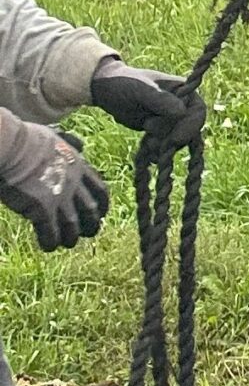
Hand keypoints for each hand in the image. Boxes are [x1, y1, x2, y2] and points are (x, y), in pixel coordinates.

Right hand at [0, 113, 109, 251]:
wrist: (8, 145)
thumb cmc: (24, 139)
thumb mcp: (55, 137)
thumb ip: (70, 144)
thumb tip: (80, 144)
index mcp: (79, 166)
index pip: (100, 190)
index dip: (103, 204)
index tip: (101, 213)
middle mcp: (73, 183)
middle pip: (91, 211)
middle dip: (92, 224)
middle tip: (87, 233)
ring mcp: (59, 197)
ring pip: (73, 226)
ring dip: (71, 238)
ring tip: (65, 243)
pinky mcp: (42, 208)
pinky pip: (51, 233)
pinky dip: (50, 242)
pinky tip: (47, 247)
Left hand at [90, 59, 206, 145]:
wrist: (106, 90)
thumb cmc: (124, 83)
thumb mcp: (141, 89)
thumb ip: (160, 99)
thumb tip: (182, 112)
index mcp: (184, 90)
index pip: (198, 112)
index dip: (190, 127)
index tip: (176, 139)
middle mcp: (183, 106)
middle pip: (188, 130)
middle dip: (171, 136)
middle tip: (150, 133)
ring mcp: (172, 120)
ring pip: (178, 141)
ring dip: (162, 145)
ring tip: (146, 141)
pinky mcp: (162, 131)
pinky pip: (166, 147)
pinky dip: (157, 151)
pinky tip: (147, 149)